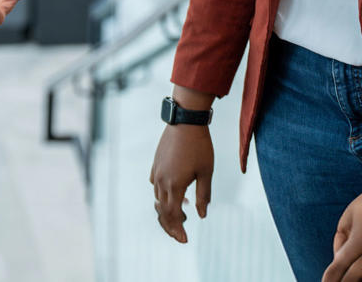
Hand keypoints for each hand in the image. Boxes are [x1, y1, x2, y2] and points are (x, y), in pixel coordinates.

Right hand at [149, 124, 213, 242]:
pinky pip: (155, 185)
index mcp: (175, 185)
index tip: (184, 240)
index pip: (173, 216)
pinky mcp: (156, 164)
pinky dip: (163, 195)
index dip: (178, 230)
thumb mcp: (206, 172)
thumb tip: (201, 215)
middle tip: (181, 234)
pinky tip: (175, 194)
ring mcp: (157, 172)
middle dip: (171, 225)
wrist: (185, 121)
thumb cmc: (200, 146)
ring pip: (158, 199)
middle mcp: (162, 181)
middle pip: (162, 211)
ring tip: (182, 215)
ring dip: (168, 210)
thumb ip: (203, 195)